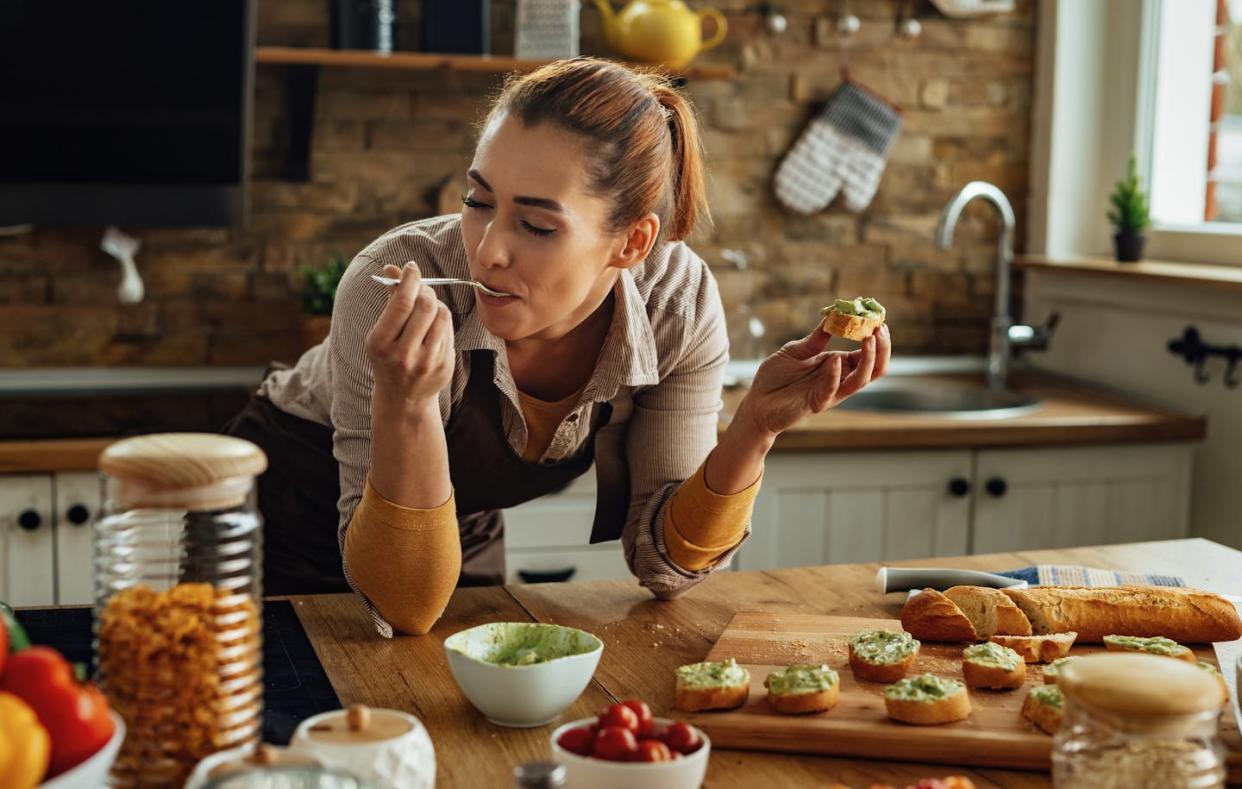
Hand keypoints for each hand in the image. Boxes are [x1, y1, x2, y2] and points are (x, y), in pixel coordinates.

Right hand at [365, 262, 454, 418]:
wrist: (403, 398)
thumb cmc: (389, 357)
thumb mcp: (381, 332)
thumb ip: (390, 300)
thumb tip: (393, 268)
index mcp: (380, 343)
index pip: (402, 303)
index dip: (410, 280)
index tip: (412, 267)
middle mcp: (403, 354)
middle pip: (425, 305)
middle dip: (426, 290)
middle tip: (422, 288)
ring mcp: (426, 362)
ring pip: (441, 315)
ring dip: (436, 304)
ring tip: (428, 307)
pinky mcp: (444, 365)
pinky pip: (449, 330)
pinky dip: (442, 320)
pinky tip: (433, 326)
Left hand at [736, 323, 890, 436]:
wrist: (756, 402)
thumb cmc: (776, 378)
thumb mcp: (795, 351)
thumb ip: (814, 339)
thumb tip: (832, 318)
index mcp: (837, 365)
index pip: (865, 354)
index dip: (875, 339)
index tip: (878, 320)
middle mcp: (838, 379)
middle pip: (873, 369)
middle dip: (881, 349)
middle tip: (880, 329)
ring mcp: (829, 393)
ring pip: (860, 381)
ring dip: (868, 360)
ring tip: (869, 339)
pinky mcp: (815, 403)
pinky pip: (831, 391)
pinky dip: (835, 375)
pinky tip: (835, 359)